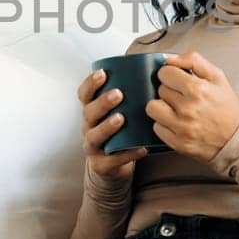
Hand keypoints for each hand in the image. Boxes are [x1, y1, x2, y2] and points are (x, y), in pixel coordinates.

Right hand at [77, 68, 147, 183]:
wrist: (112, 165)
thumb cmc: (119, 133)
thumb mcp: (118, 113)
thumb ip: (129, 97)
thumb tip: (153, 73)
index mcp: (92, 111)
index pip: (84, 95)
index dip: (90, 84)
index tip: (102, 74)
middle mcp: (89, 127)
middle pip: (89, 113)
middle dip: (102, 102)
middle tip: (118, 94)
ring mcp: (93, 146)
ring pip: (95, 136)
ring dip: (107, 126)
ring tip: (121, 119)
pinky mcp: (101, 164)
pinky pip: (112, 160)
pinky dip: (126, 154)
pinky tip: (140, 148)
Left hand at [145, 51, 238, 162]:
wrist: (237, 139)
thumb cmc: (226, 107)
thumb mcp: (217, 77)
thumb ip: (193, 60)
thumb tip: (169, 58)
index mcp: (198, 89)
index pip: (164, 73)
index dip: (171, 75)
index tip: (178, 80)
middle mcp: (188, 109)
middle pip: (160, 89)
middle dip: (170, 91)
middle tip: (184, 97)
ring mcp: (182, 127)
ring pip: (152, 108)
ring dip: (162, 107)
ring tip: (176, 109)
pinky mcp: (177, 143)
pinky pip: (156, 127)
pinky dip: (164, 124)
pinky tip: (177, 122)